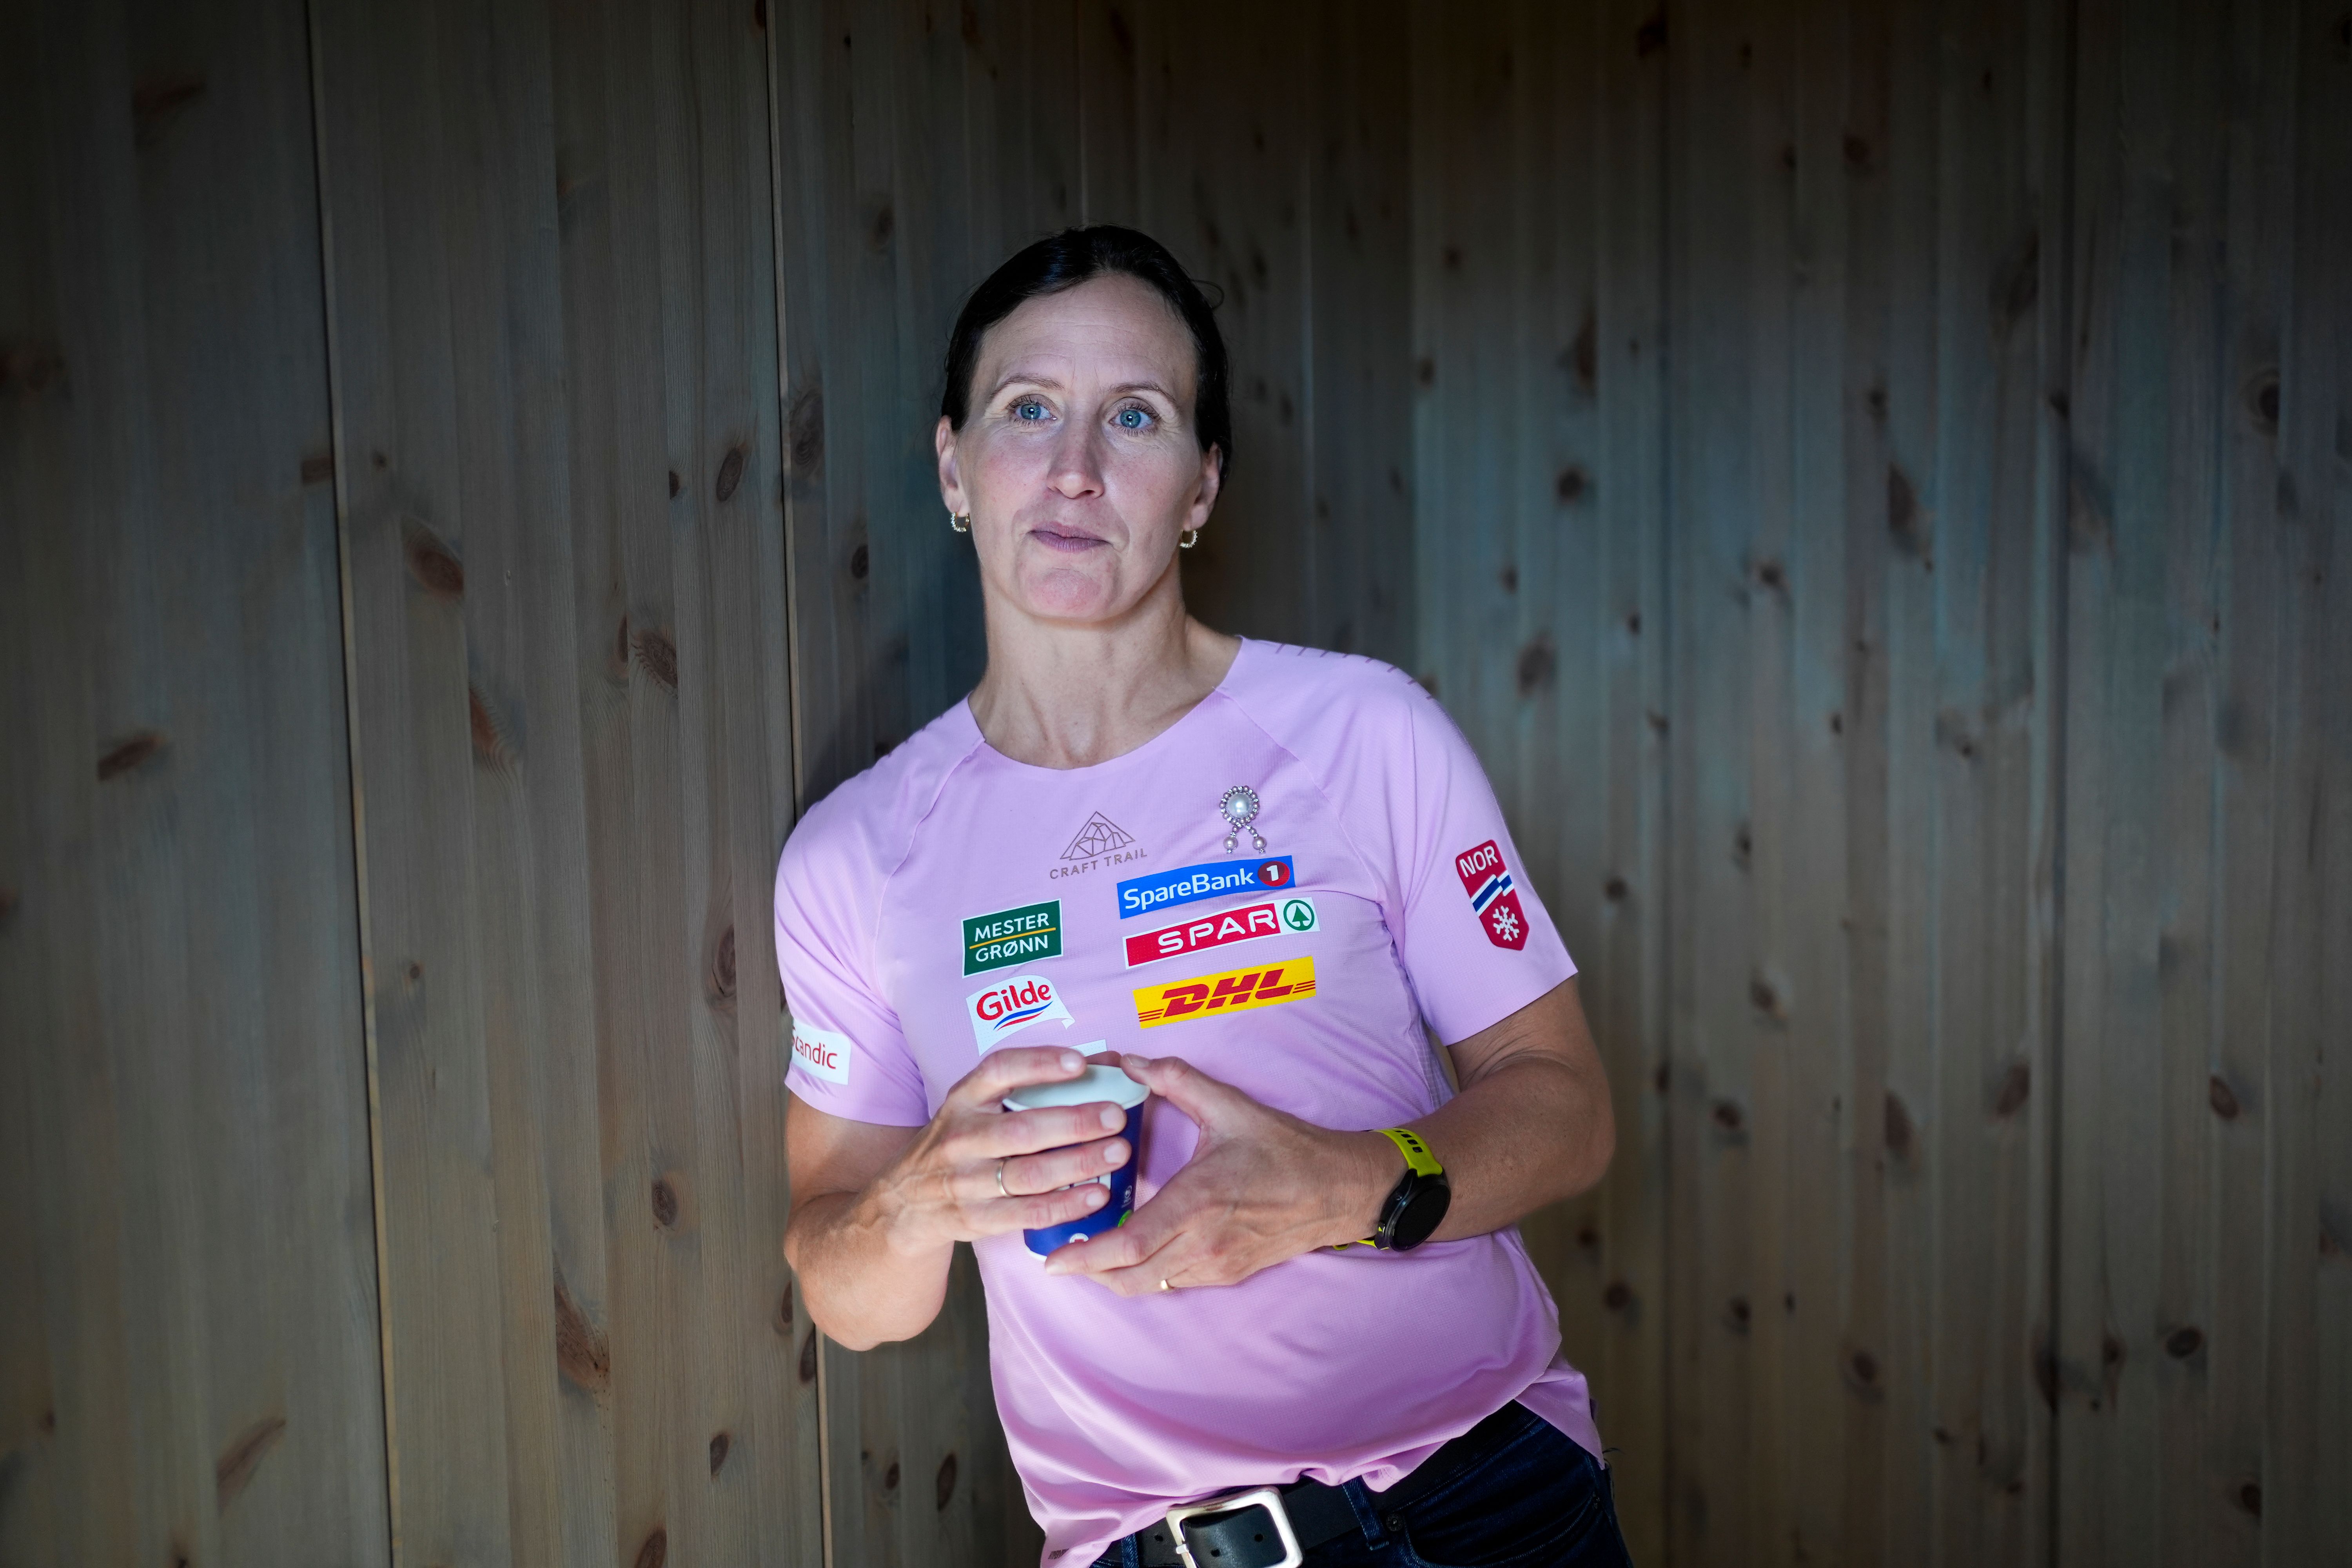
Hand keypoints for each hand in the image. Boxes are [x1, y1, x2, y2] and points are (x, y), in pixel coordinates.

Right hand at [866, 1045, 1135, 1254]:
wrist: (902, 1204)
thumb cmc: (960, 1143)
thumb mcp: (978, 1108)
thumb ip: (1035, 1085)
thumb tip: (1107, 1062)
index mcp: (962, 1100)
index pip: (998, 1071)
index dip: (1039, 1064)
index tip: (1079, 1063)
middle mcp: (959, 1138)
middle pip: (1021, 1130)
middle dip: (1074, 1123)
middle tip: (1116, 1117)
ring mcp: (963, 1182)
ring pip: (1027, 1174)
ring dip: (1077, 1164)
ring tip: (1118, 1153)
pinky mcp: (973, 1219)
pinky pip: (1025, 1213)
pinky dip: (1064, 1206)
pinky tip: (1095, 1197)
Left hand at [1041, 1053, 1401, 1292]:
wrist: (1339, 1190)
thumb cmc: (1286, 1149)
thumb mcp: (1230, 1106)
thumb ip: (1175, 1080)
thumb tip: (1127, 1061)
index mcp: (1199, 1201)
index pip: (1128, 1245)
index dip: (1084, 1257)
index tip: (1052, 1258)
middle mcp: (1204, 1242)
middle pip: (1129, 1277)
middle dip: (1087, 1271)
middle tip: (1057, 1255)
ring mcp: (1217, 1265)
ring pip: (1149, 1286)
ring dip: (1114, 1274)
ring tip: (1087, 1250)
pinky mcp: (1228, 1275)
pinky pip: (1174, 1282)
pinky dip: (1146, 1273)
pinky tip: (1133, 1250)